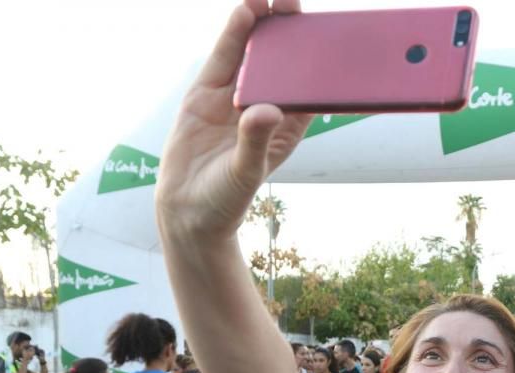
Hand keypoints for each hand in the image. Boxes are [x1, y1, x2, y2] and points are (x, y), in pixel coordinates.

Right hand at [155, 0, 312, 243]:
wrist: (186, 210)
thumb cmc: (226, 199)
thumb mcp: (245, 173)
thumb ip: (255, 141)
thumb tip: (266, 110)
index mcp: (285, 127)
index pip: (307, 87)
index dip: (317, 61)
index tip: (328, 35)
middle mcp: (262, 107)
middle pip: (280, 63)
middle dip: (289, 33)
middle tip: (296, 2)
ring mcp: (232, 99)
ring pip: (250, 55)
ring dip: (261, 26)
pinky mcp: (205, 95)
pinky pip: (222, 60)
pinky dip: (233, 36)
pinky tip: (245, 12)